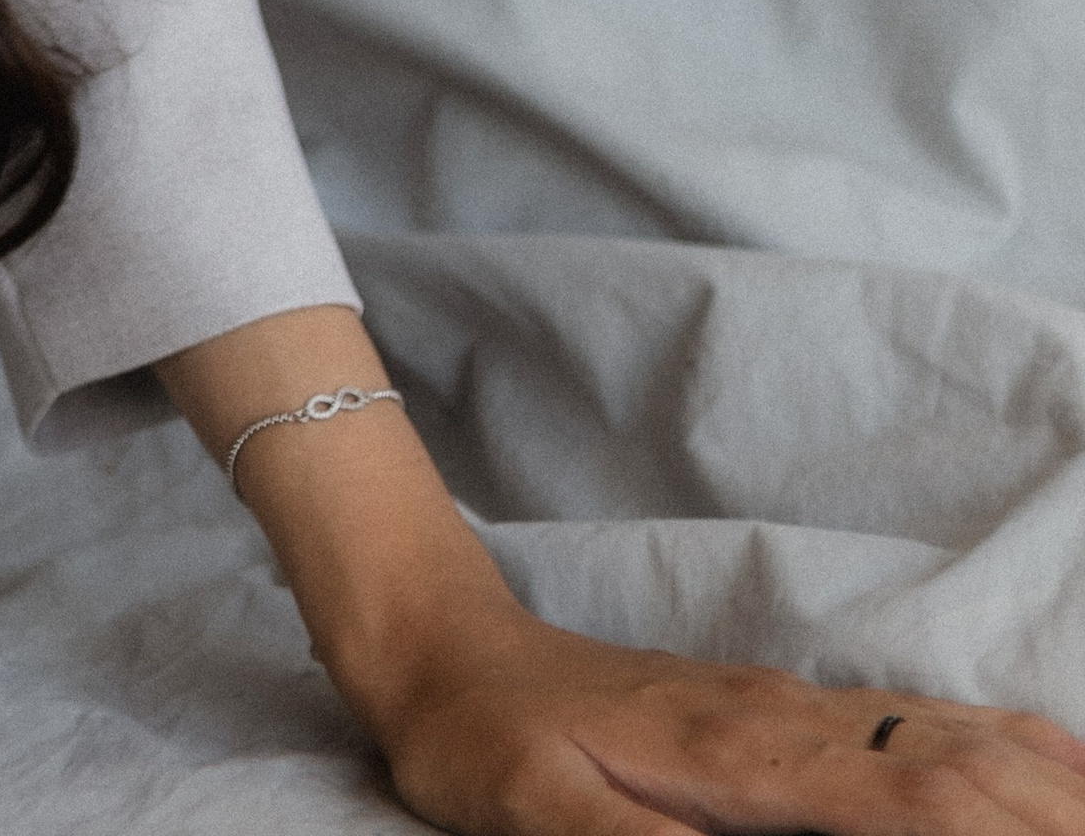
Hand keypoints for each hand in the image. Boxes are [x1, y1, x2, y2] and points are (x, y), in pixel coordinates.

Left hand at [372, 604, 1084, 831]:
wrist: (442, 648)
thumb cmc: (483, 745)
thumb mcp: (536, 816)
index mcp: (738, 756)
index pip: (902, 794)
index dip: (991, 829)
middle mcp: (783, 720)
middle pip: (952, 761)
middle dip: (1044, 812)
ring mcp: (787, 707)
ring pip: (947, 734)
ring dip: (1039, 781)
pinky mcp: (779, 710)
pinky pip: (914, 722)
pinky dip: (998, 745)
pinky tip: (1046, 764)